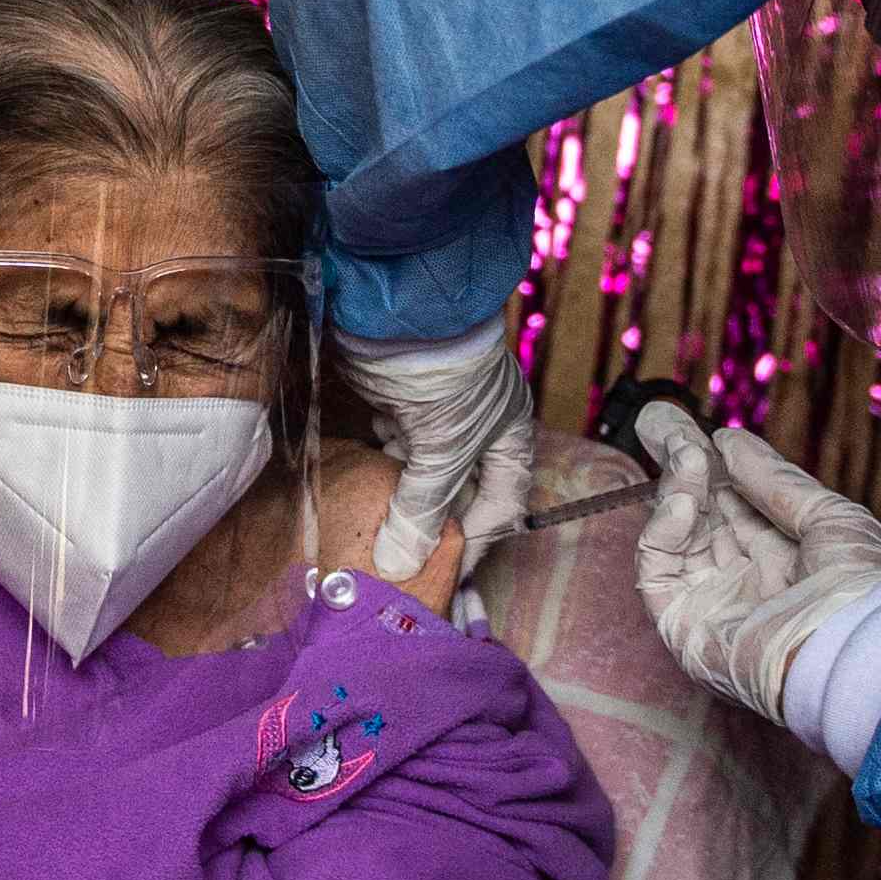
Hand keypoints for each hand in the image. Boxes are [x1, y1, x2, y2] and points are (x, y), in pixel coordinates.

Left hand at [344, 314, 537, 580]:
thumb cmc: (444, 374)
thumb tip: (401, 565)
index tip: (450, 573)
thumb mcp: (441, 449)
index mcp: (509, 435)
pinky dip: (385, 457)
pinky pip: (397, 441)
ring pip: (424, 467)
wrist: (401, 306)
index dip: (481, 538)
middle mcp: (480, 425)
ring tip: (385, 512)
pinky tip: (371, 463)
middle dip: (436, 516)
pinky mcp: (403, 399)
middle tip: (407, 551)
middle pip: (461, 487)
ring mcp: (439, 411)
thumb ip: (423, 509)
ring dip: (405, 489)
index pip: (504, 501)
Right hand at [634, 415, 880, 719]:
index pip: (730, 503)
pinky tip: (685, 499)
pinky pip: (656, 573)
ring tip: (688, 454)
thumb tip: (728, 439)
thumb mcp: (827, 515)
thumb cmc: (860, 588)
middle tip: (658, 419)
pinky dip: (661, 532)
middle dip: (678, 465)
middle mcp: (741, 581)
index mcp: (779, 560)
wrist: (856, 650)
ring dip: (675, 489)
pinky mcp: (684, 626)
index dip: (709, 463)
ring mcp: (711, 603)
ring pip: (673, 537)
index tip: (687, 424)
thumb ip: (773, 478)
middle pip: (696, 515)